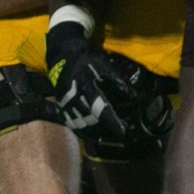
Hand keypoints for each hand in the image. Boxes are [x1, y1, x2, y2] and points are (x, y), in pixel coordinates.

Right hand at [46, 21, 130, 141]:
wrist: (63, 55)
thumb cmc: (86, 60)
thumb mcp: (104, 67)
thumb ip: (117, 83)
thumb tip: (131, 97)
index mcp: (87, 86)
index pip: (101, 109)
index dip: (112, 122)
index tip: (123, 131)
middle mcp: (75, 97)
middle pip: (91, 121)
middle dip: (107, 130)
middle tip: (120, 135)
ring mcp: (66, 103)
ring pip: (81, 124)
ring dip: (96, 133)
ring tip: (108, 137)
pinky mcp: (61, 106)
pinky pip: (71, 123)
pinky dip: (82, 131)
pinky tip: (91, 135)